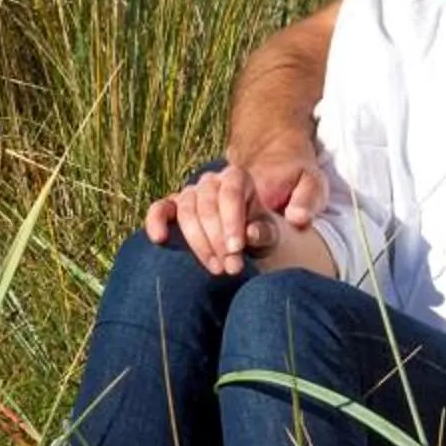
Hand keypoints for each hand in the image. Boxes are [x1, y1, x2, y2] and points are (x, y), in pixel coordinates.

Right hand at [144, 148, 328, 276]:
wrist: (259, 215)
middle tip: (232, 267)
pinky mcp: (176, 208)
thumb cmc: (277, 214)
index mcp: (240, 177)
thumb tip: (254, 231)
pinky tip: (160, 239)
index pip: (231, 192)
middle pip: (207, 205)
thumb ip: (278, 221)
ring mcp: (192, 193)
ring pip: (186, 211)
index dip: (232, 220)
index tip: (238, 248)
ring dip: (198, 242)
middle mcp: (212, 181)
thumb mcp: (290, 213)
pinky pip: (161, 208)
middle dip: (218, 239)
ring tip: (216, 268)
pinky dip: (156, 220)